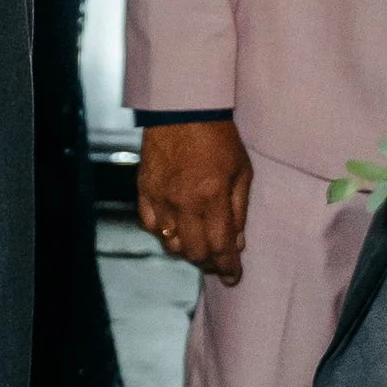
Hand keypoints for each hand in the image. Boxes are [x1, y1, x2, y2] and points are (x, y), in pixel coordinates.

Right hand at [137, 117, 251, 279]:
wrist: (182, 110)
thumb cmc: (218, 138)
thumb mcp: (242, 172)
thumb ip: (239, 210)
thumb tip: (236, 243)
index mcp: (212, 198)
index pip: (220, 247)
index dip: (228, 268)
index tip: (233, 277)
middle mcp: (184, 203)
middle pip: (194, 252)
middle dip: (209, 263)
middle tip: (218, 262)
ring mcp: (160, 197)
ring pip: (170, 243)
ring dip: (186, 250)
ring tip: (198, 244)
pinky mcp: (144, 190)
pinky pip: (151, 225)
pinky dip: (164, 233)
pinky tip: (174, 228)